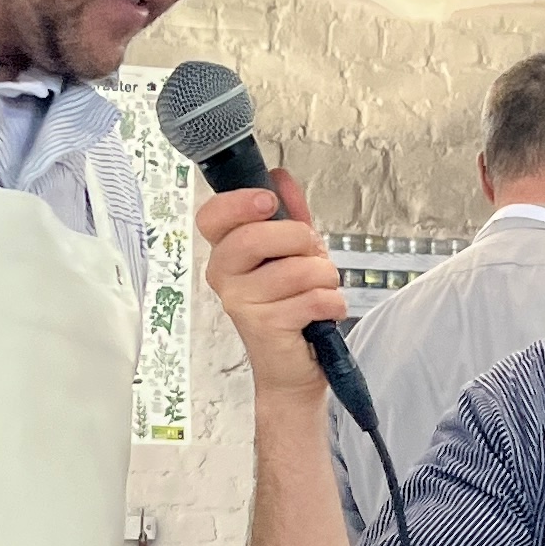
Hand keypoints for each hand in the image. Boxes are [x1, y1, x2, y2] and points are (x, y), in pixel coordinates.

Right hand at [197, 169, 347, 405]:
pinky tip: (325, 311)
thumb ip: (288, 213)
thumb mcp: (292, 252)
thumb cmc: (291, 306)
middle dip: (301, 240)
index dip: (239, 203)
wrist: (293, 368)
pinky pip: (313, 297)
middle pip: (256, 237)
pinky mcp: (264, 327)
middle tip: (313, 256)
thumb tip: (280, 176)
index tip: (268, 202)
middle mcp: (224, 276)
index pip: (212, 217)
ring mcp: (241, 303)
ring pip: (297, 269)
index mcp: (226, 252)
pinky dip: (333, 302)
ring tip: (321, 289)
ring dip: (325, 277)